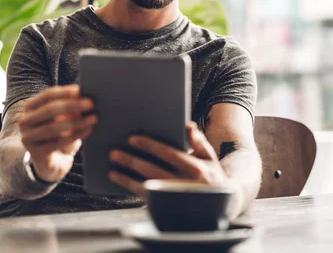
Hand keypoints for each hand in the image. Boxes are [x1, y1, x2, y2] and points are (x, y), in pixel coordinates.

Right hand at [19, 85, 96, 182]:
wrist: (52, 161)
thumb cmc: (60, 133)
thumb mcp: (64, 117)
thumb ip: (70, 106)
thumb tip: (84, 95)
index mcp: (31, 107)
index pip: (47, 95)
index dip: (64, 92)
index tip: (80, 91)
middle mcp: (25, 121)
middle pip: (50, 109)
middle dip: (72, 105)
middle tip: (91, 104)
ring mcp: (28, 138)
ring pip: (54, 127)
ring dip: (76, 122)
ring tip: (93, 118)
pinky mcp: (36, 153)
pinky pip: (58, 143)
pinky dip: (75, 136)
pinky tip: (88, 130)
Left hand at [108, 122, 227, 195]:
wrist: (220, 207)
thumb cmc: (212, 177)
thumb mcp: (210, 159)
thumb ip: (199, 142)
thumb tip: (188, 125)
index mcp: (196, 168)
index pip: (168, 154)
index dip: (149, 145)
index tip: (132, 138)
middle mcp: (185, 184)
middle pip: (153, 169)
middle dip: (132, 160)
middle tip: (114, 152)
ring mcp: (176, 199)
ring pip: (146, 185)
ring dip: (127, 175)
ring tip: (113, 166)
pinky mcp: (169, 208)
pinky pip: (146, 197)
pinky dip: (131, 188)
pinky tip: (120, 179)